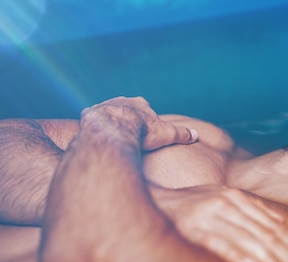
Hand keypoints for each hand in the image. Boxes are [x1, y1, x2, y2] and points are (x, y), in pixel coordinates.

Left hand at [80, 96, 197, 149]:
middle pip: (126, 108)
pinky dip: (92, 125)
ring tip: (111, 135)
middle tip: (128, 133)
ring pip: (108, 112)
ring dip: (109, 121)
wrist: (115, 129)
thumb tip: (196, 135)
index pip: (145, 109)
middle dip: (127, 118)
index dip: (146, 120)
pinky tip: (93, 134)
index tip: (145, 131)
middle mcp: (122, 101)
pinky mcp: (91, 114)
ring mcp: (105, 106)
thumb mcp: (166, 134)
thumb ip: (181, 134)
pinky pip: (91, 118)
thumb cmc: (142, 131)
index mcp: (141, 103)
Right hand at [149, 185, 287, 261]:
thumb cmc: (188, 208)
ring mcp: (207, 215)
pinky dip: (234, 254)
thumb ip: (251, 212)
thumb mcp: (221, 201)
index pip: (275, 227)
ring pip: (248, 240)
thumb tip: (282, 225)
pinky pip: (216, 243)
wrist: (146, 201)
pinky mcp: (188, 228)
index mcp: (237, 199)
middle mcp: (226, 204)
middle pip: (268, 235)